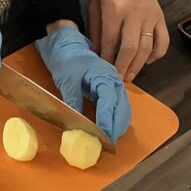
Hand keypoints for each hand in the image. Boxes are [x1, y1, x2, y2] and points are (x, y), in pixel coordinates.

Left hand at [36, 23, 131, 142]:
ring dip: (118, 124)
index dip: (107, 120)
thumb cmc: (67, 60)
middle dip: (116, 126)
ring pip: (123, 108)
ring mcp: (114, 84)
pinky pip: (119, 106)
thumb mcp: (67, 80)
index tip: (103, 136)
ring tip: (110, 141)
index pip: (109, 101)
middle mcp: (114, 80)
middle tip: (108, 144)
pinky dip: (117, 119)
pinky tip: (111, 130)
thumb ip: (74, 101)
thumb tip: (76, 124)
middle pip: (121, 107)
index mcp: (104, 75)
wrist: (67, 45)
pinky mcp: (111, 89)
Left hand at [89, 0, 170, 80]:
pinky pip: (163, 41)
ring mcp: (150, 16)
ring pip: (147, 47)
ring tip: (129, 77)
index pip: (111, 40)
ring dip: (138, 66)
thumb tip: (96, 52)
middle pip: (130, 48)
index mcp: (114, 8)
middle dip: (123, 67)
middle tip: (117, 80)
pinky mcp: (160, 17)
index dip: (106, 57)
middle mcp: (134, 13)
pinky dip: (157, 54)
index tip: (102, 69)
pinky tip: (147, 61)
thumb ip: (96, 27)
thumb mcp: (95, 1)